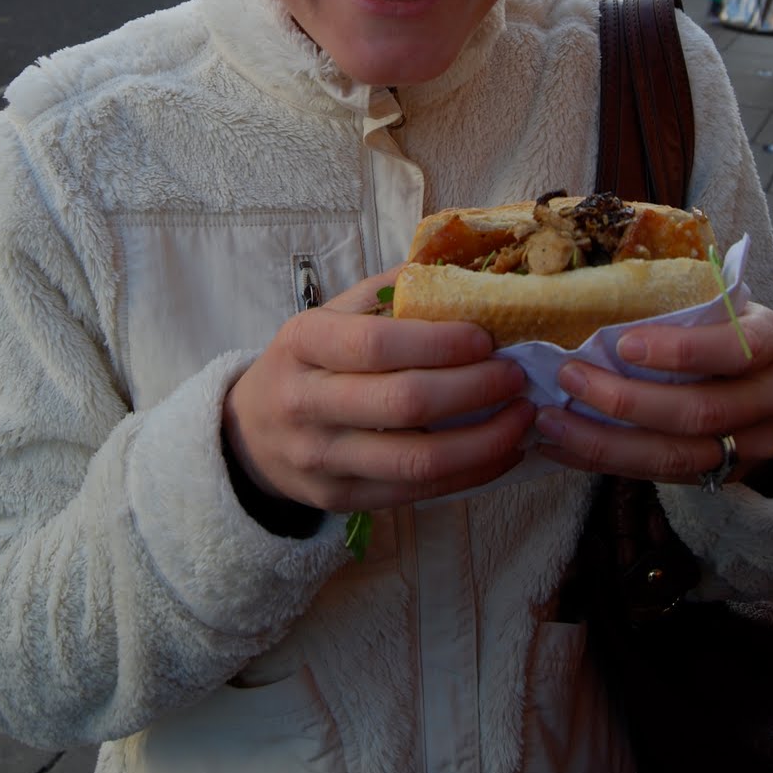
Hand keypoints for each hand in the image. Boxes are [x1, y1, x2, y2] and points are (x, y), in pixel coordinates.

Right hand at [223, 270, 534, 513]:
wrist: (250, 434)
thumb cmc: (308, 362)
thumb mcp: (331, 315)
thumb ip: (388, 292)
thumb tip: (463, 272)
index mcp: (303, 343)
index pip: (376, 344)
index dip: (439, 342)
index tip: (486, 337)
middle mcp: (305, 404)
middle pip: (403, 404)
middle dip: (474, 389)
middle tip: (515, 374)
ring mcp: (321, 459)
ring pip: (416, 460)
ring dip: (484, 440)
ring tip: (522, 416)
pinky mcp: (341, 499)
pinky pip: (417, 492)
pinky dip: (470, 473)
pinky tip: (502, 450)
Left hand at [533, 302, 772, 485]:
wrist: (756, 376)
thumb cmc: (718, 325)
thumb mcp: (712, 302)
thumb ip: (674, 300)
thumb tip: (588, 290)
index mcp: (771, 341)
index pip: (735, 348)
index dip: (680, 351)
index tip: (623, 344)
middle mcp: (772, 398)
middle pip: (698, 412)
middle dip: (625, 400)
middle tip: (568, 378)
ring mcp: (753, 446)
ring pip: (676, 456)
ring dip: (605, 441)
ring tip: (552, 421)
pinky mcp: (724, 476)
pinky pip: (660, 476)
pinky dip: (606, 461)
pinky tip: (564, 446)